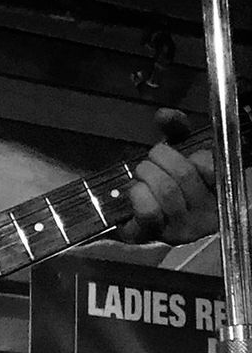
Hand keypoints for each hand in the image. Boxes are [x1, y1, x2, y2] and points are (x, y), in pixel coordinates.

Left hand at [117, 108, 216, 245]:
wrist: (139, 219)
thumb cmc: (164, 184)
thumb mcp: (176, 153)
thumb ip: (176, 130)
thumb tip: (164, 115)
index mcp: (216, 189)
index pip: (208, 164)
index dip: (185, 154)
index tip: (171, 154)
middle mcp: (207, 212)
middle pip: (183, 175)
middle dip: (158, 160)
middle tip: (149, 163)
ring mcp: (185, 228)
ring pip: (166, 190)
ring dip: (145, 175)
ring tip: (141, 176)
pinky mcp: (159, 237)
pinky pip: (149, 212)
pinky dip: (137, 195)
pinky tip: (136, 191)